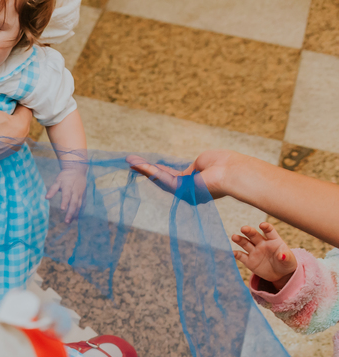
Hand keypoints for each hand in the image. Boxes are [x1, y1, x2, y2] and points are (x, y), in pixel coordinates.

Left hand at [45, 162, 87, 223]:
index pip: (66, 195)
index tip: (62, 209)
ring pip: (79, 205)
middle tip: (66, 221)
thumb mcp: (57, 181)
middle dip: (71, 213)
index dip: (65, 202)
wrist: (77, 169)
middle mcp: (76, 191)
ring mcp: (81, 194)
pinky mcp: (84, 195)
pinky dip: (80, 211)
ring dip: (75, 214)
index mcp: (68, 187)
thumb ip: (52, 189)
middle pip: (74, 203)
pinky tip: (76, 218)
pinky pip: (83, 204)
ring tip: (70, 222)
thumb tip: (46, 198)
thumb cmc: (65, 176)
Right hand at [126, 150, 240, 199]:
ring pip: (159, 178)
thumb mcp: (203, 160)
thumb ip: (192, 166)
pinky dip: (149, 171)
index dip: (160, 169)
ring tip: (129, 161)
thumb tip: (188, 171)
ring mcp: (182, 190)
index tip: (148, 164)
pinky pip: (161, 178)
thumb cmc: (224, 164)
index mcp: (192, 182)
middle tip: (131, 162)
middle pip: (162, 178)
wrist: (232, 172)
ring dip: (143, 169)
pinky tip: (138, 164)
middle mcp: (185, 189)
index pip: (173, 175)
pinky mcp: (179, 188)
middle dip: (146, 170)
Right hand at [233, 221, 297, 288]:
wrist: (280, 274)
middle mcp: (262, 244)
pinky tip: (232, 253)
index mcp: (273, 240)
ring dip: (240, 240)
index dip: (266, 227)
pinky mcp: (249, 261)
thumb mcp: (289, 260)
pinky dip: (236, 254)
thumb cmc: (286, 263)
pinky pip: (241, 256)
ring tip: (234, 236)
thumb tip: (281, 255)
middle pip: (254, 235)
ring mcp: (255, 252)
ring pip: (246, 243)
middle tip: (243, 228)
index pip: (269, 231)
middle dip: (249, 231)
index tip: (262, 225)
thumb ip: (285, 257)